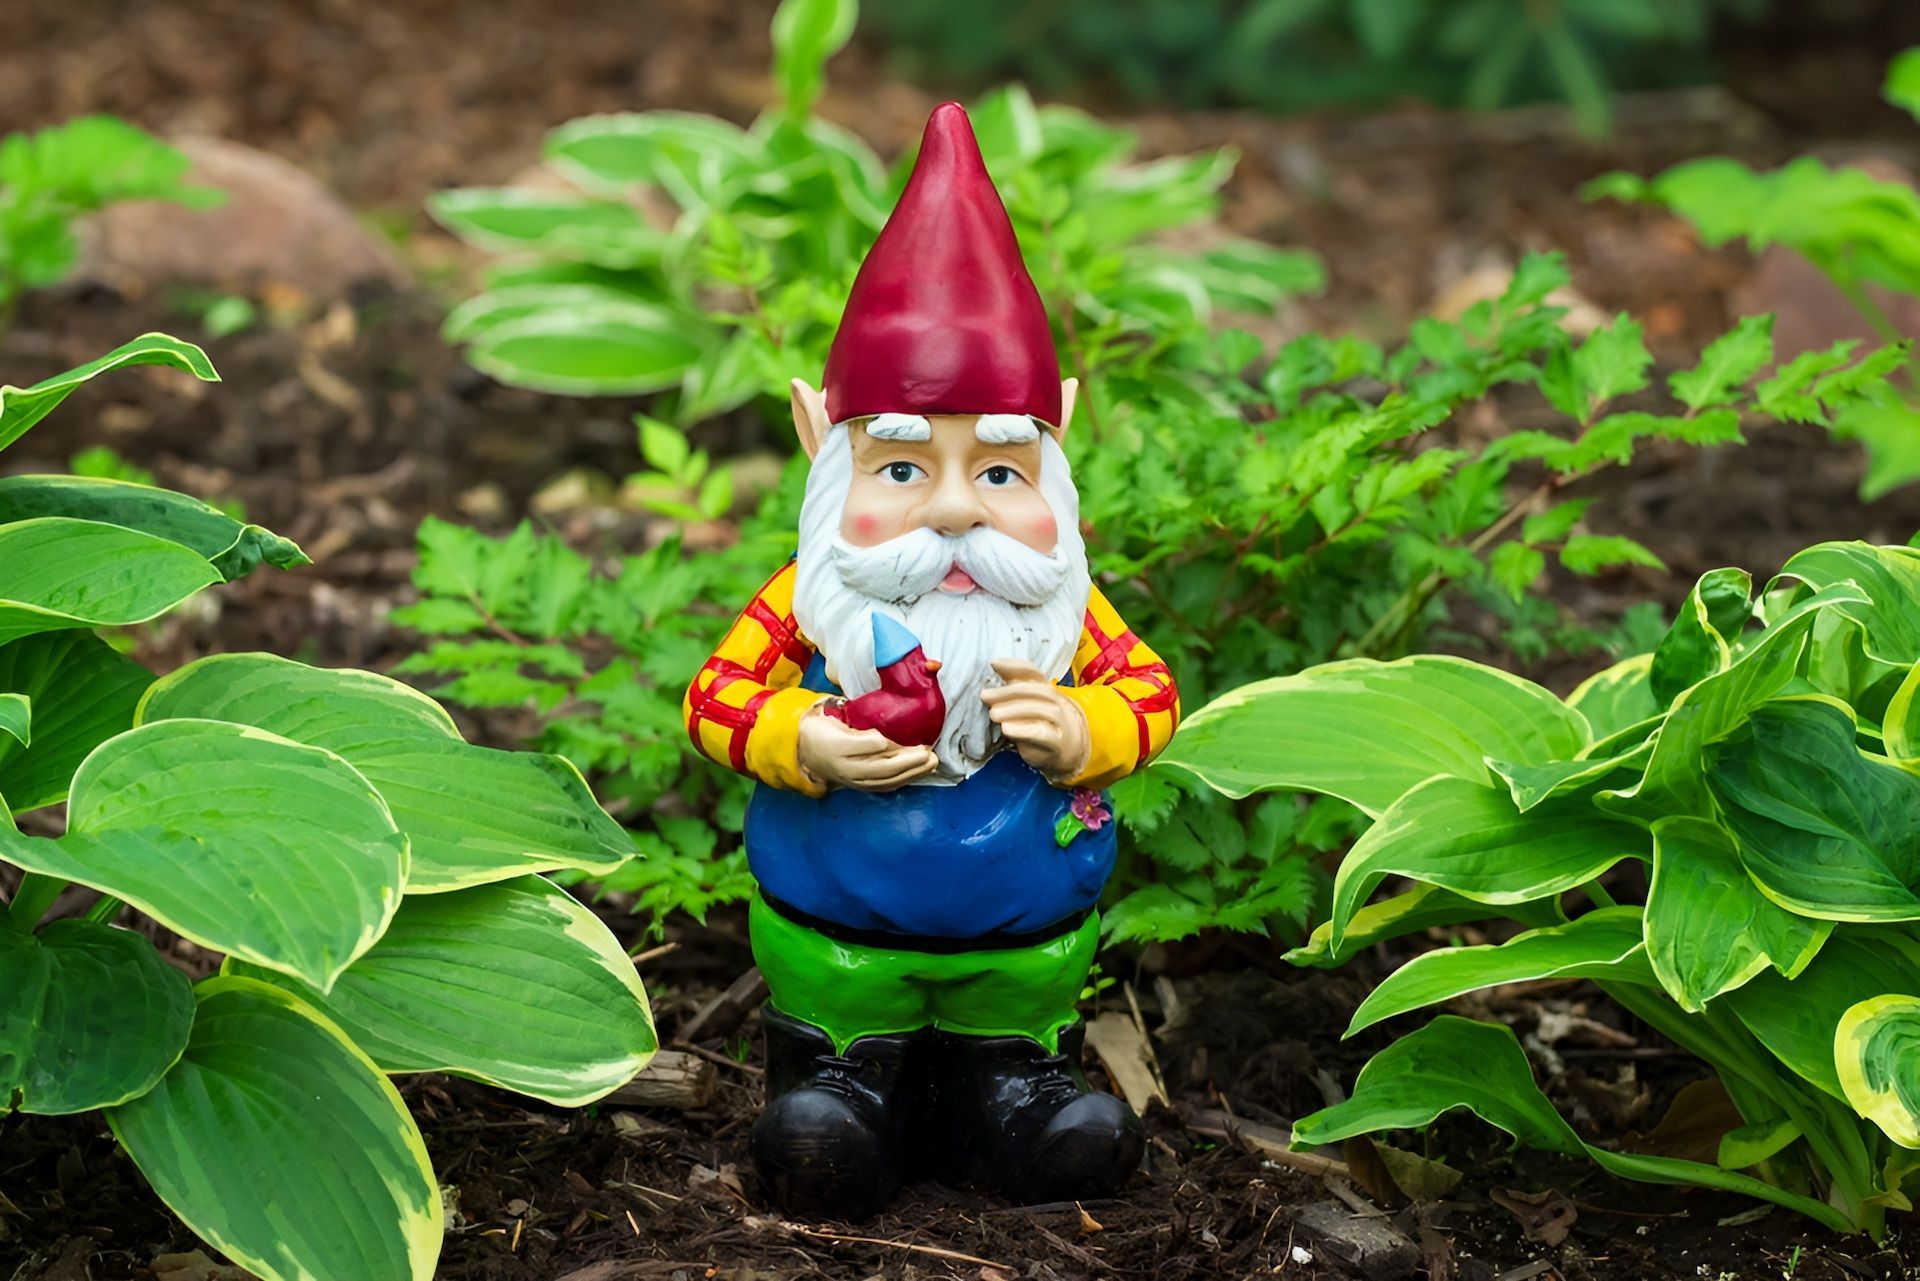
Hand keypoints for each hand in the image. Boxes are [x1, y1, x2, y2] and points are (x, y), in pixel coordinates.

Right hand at [796, 702, 937, 791]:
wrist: (810, 755)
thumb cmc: (825, 731)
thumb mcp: (832, 720)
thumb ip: (855, 726)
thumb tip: (882, 739)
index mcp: (837, 747)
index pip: (860, 746)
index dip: (879, 743)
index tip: (899, 737)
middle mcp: (847, 769)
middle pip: (881, 768)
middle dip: (908, 762)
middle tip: (929, 753)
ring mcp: (856, 781)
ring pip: (888, 780)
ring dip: (912, 773)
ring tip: (931, 762)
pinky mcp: (864, 787)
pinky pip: (887, 785)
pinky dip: (905, 779)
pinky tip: (920, 772)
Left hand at [982, 658, 1089, 782]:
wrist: (1065, 750)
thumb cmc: (1038, 724)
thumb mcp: (1025, 706)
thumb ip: (1010, 690)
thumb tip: (992, 673)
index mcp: (1045, 689)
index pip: (1034, 672)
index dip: (1015, 666)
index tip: (993, 663)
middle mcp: (1055, 702)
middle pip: (1035, 690)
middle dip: (1008, 692)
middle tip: (986, 696)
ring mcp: (1058, 722)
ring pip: (1040, 710)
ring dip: (1013, 710)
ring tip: (993, 714)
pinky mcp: (1056, 742)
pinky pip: (1042, 734)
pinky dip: (1023, 730)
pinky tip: (1006, 729)